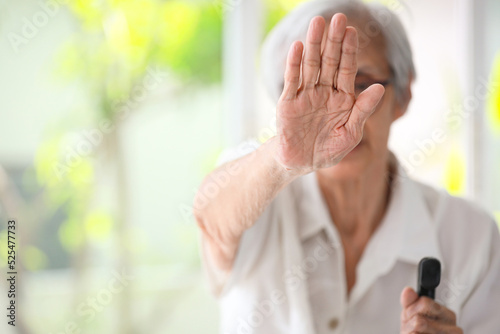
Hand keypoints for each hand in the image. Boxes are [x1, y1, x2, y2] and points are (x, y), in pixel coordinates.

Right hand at [275, 14, 384, 171]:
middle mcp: (324, 92)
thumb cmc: (328, 150)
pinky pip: (292, 81)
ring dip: (314, 44)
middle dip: (333, 41)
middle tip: (338, 18)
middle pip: (329, 62)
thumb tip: (381, 87)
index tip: (352, 31)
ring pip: (311, 66)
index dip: (349, 51)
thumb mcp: (350, 134)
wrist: (301, 164)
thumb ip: (363, 110)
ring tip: (317, 23)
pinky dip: (294, 64)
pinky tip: (298, 47)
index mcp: (342, 98)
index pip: (347, 69)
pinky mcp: (288, 103)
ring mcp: (306, 95)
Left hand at [400, 287, 462, 333]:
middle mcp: (454, 329)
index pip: (425, 303)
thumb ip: (410, 303)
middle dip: (409, 324)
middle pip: (419, 320)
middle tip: (412, 329)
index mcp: (448, 315)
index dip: (412, 310)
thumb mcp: (412, 315)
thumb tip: (408, 290)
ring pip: (418, 329)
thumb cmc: (419, 333)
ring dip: (409, 332)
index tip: (411, 316)